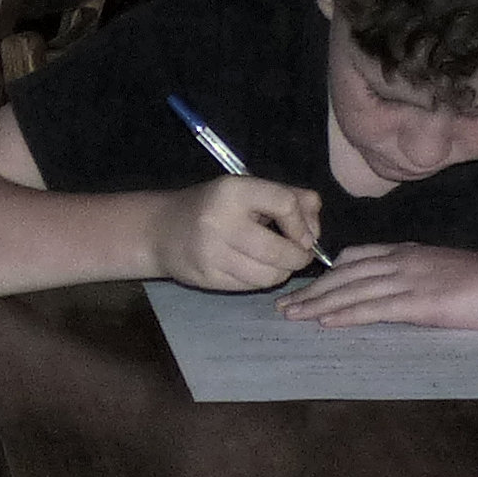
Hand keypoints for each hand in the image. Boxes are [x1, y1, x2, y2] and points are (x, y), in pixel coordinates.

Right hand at [146, 176, 323, 289]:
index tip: (305, 235)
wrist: (161, 230)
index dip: (303, 224)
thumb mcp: (248, 190)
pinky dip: (261, 281)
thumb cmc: (214, 206)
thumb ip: (289, 198)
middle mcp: (220, 222)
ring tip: (279, 264)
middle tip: (300, 255)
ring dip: (282, 272)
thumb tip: (315, 229)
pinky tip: (256, 270)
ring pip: (268, 275)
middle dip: (298, 257)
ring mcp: (211, 253)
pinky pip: (250, 286)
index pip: (285, 205)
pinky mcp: (206, 277)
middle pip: (280, 250)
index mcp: (234, 191)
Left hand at [275, 240, 477, 329]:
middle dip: (311, 290)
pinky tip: (324, 322)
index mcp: (409, 252)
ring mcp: (410, 280)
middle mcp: (403, 261)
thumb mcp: (444, 271)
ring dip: (317, 305)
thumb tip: (394, 293)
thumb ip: (415, 277)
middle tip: (281, 305)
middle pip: (345, 274)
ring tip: (290, 316)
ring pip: (352, 291)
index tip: (305, 284)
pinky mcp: (419, 302)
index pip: (357, 256)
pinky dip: (345, 315)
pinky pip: (373, 308)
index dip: (327, 271)